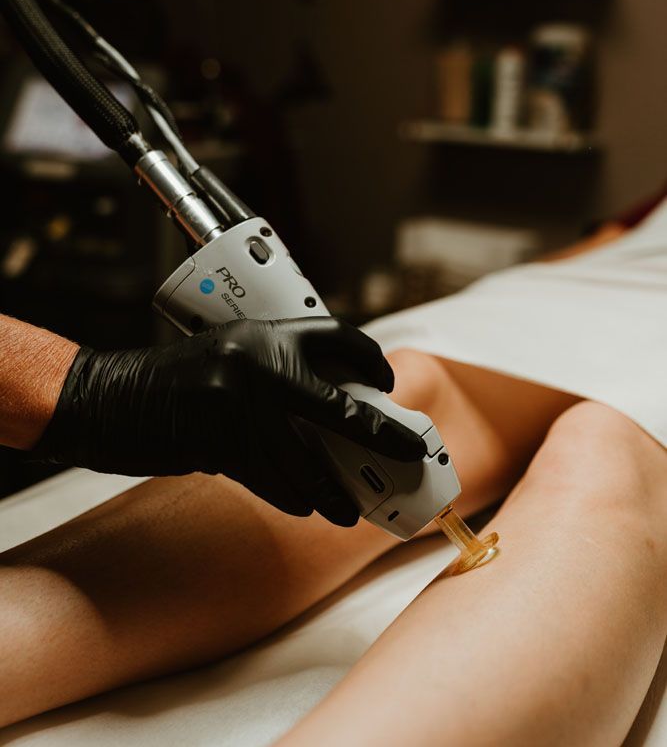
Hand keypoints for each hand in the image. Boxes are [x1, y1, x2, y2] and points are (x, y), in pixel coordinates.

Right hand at [34, 318, 425, 525]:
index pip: (336, 338)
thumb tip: (331, 406)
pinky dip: (290, 496)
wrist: (111, 397)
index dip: (370, 360)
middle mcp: (257, 365)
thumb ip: (276, 372)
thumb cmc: (173, 376)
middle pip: (338, 407)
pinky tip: (305, 506)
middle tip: (408, 454)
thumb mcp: (229, 354)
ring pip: (303, 458)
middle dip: (378, 435)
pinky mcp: (219, 443)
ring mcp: (238, 406)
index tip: (387, 385)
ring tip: (349, 508)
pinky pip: (269, 478)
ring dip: (329, 488)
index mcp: (264, 334)